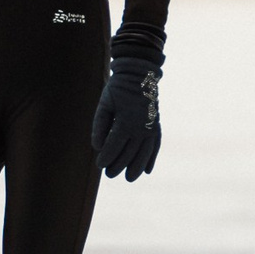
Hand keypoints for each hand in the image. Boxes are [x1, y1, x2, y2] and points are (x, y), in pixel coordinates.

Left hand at [90, 57, 160, 181]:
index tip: (100, 166)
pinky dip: (152, 158)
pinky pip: (155, 145)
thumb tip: (97, 147)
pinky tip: (148, 171)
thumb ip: (100, 126)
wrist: (140, 75)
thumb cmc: (118, 89)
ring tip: (129, 178)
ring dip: (137, 167)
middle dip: (119, 165)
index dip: (107, 157)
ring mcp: (151, 127)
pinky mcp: (157, 125)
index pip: (115, 145)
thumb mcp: (104, 104)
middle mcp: (142, 126)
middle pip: (129, 152)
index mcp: (127, 120)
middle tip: (109, 174)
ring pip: (144, 153)